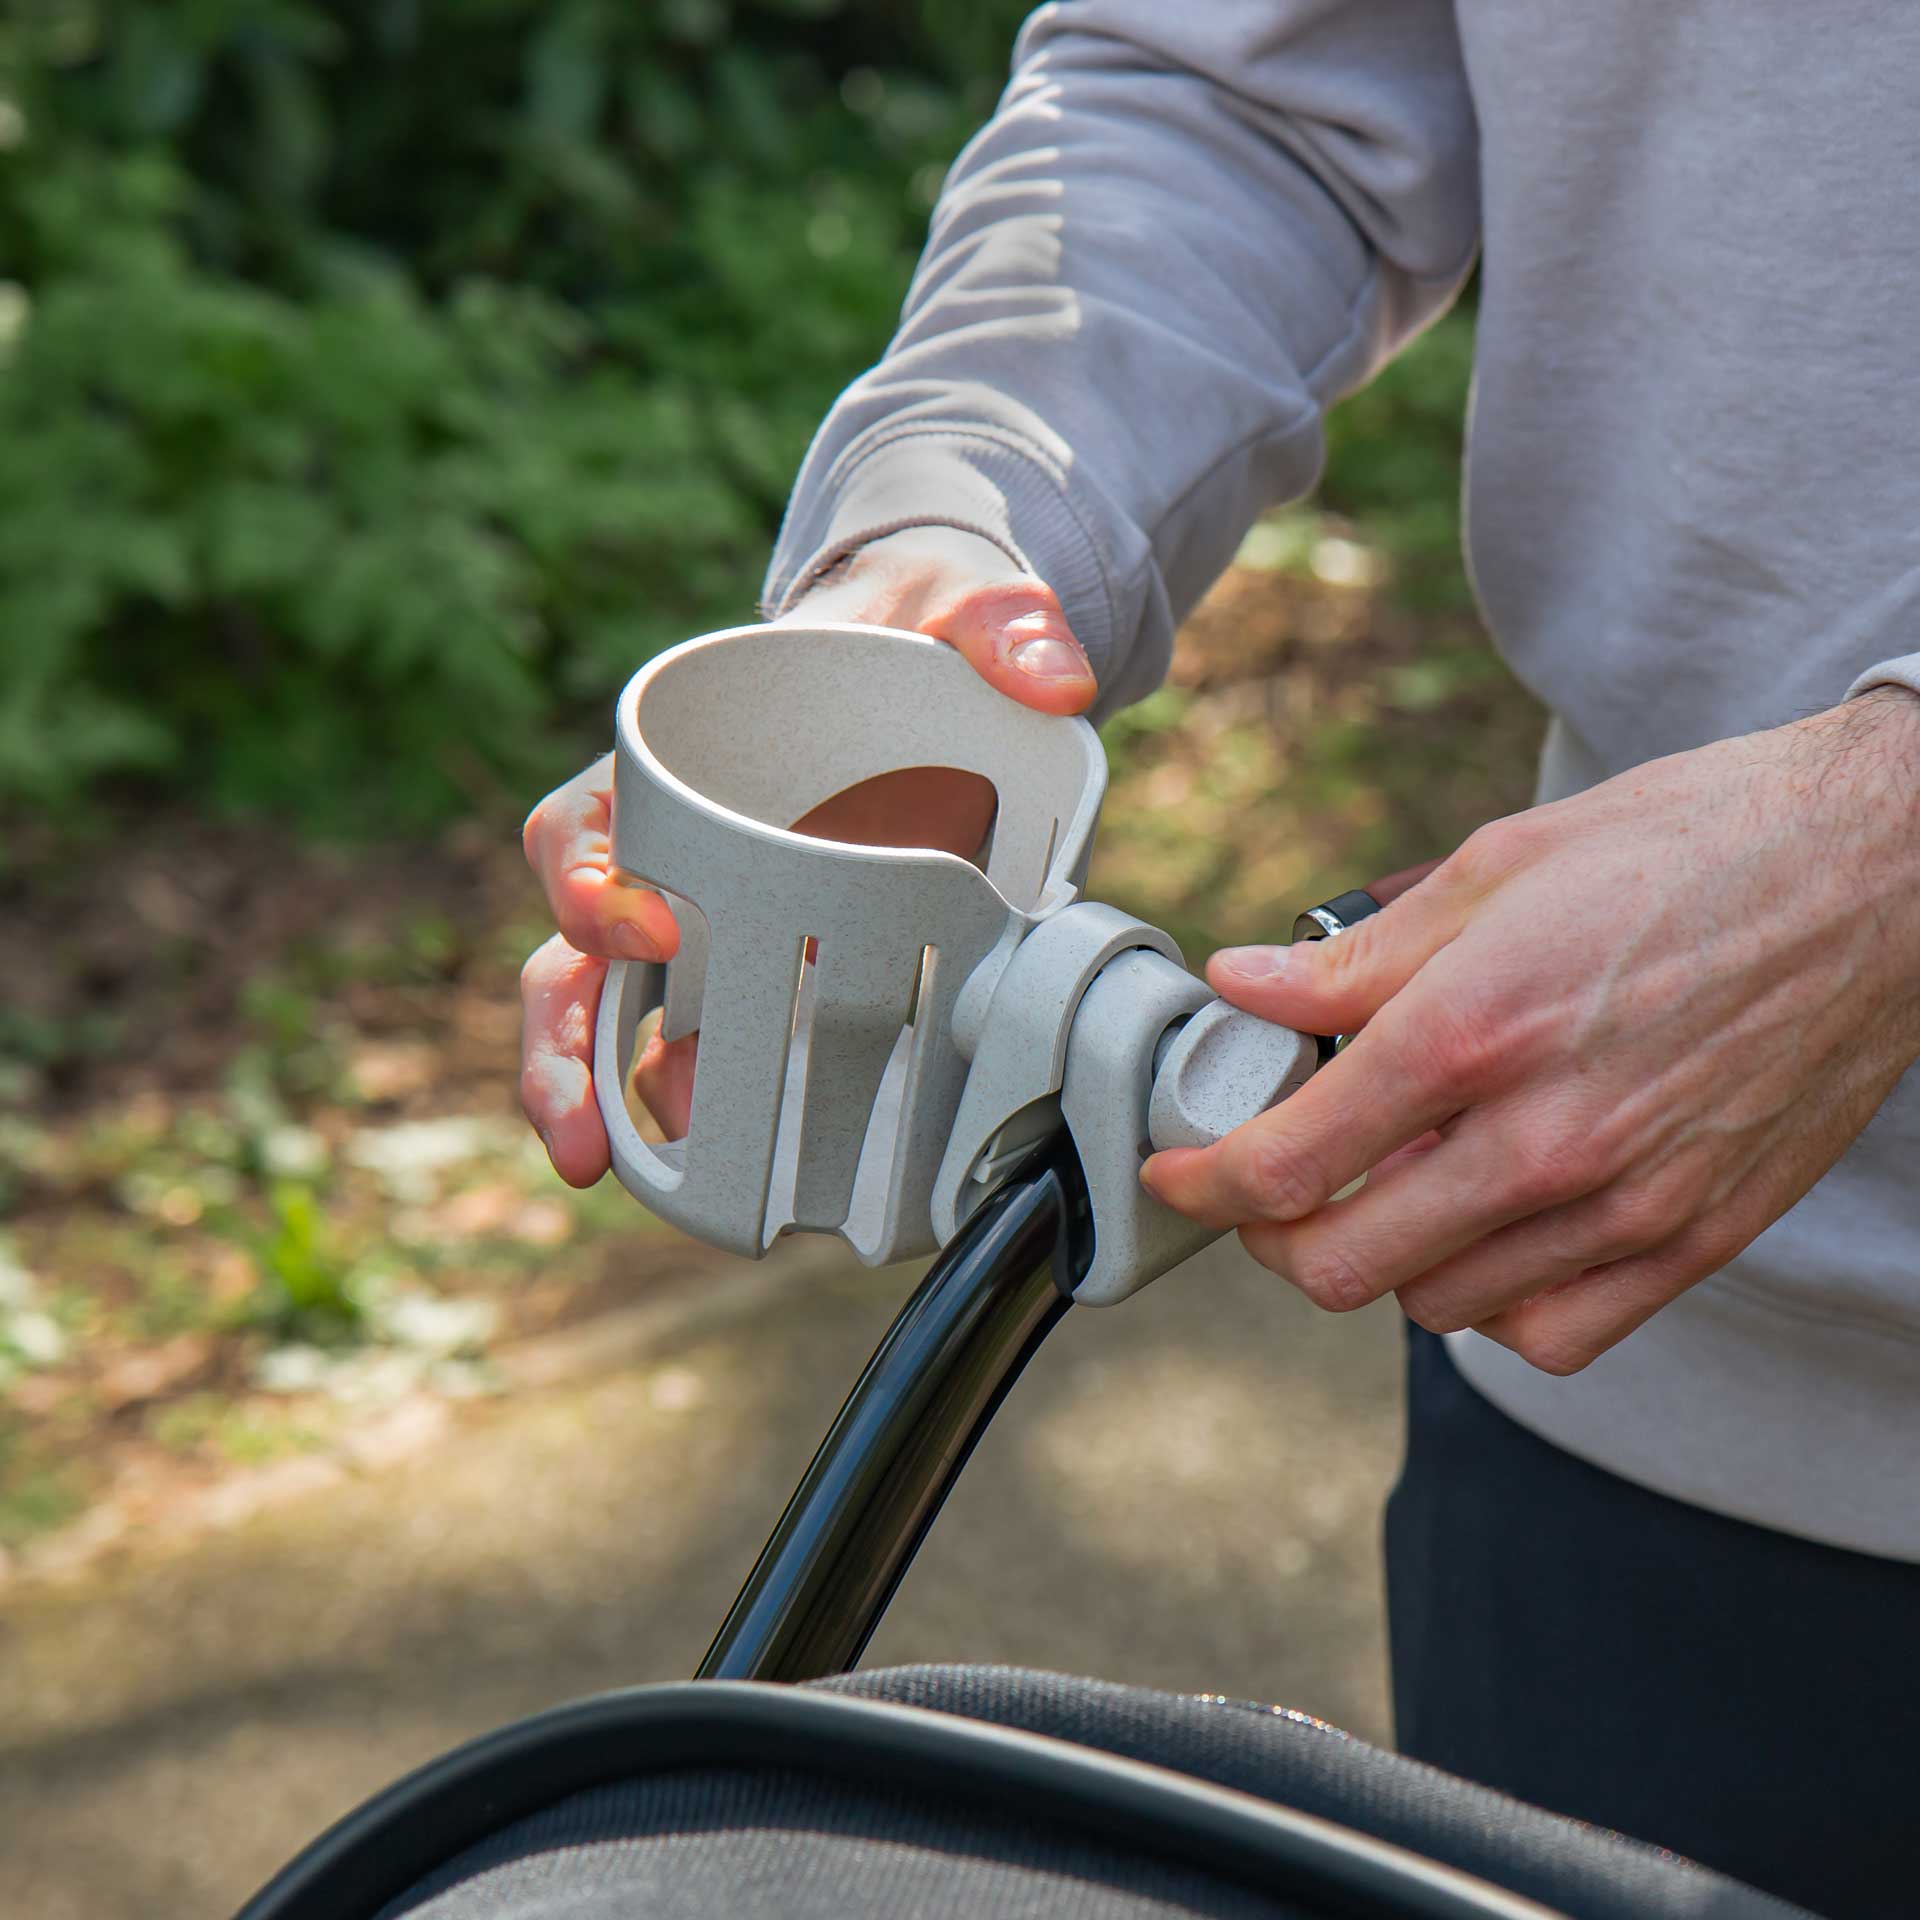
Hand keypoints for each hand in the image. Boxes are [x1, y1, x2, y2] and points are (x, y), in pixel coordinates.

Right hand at [519, 526, 1095, 1185]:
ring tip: (602, 1176)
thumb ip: (1005, 625)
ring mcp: (717, 934)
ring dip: (603, 1107)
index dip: (586, 881)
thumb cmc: (918, 643)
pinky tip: (724, 1181)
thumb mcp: (963, 608)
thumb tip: (1059, 681)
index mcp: (683, 765)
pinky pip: (712, 1058)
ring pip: (618, 1027)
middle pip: (572, 956)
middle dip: (560, 1048)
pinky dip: (706, 1123)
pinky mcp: (770, 982)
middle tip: (578, 1131)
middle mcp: (675, 859)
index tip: (648, 934)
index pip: (587, 823)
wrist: (944, 689)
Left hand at [1142, 690, 1919, 1373]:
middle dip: (1274, 1236)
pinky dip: (1495, 1306)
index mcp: (1474, 1030)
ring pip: (1439, 1307)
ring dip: (1384, 1260)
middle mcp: (1545, 1137)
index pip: (1288, 1163)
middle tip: (1268, 1189)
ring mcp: (1625, 1203)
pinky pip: (1553, 1336)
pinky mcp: (1695, 1238)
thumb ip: (1356, 955)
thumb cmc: (1689, 849)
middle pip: (1343, 1265)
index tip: (1181, 1168)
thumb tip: (1243, 987)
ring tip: (1388, 1188)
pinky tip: (1488, 1235)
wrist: (1876, 873)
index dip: (1204, 1180)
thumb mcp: (1498, 866)